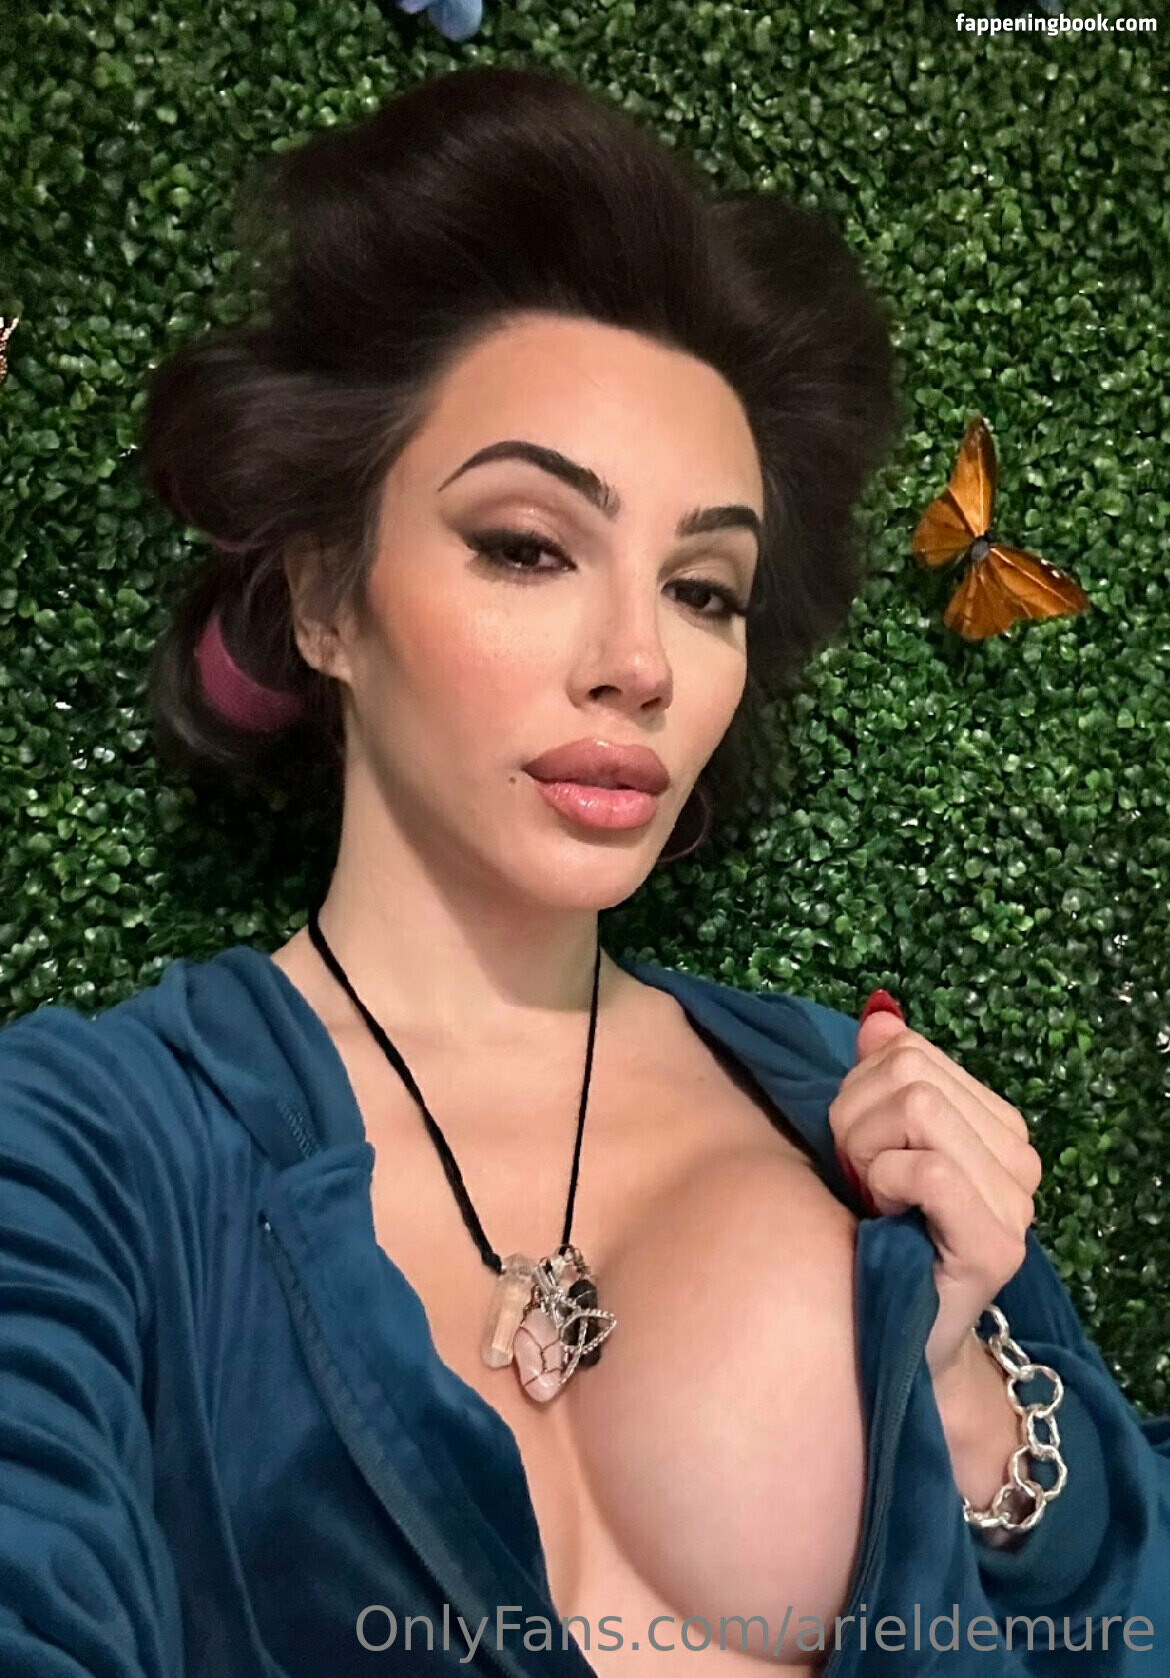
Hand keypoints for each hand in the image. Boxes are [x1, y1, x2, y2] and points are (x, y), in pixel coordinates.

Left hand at [829, 1003, 1042, 1383]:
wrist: (898, 1338)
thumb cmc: (879, 1238)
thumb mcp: (872, 1142)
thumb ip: (882, 1077)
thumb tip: (880, 1018)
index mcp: (994, 1123)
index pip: (909, 1052)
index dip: (860, 1091)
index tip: (860, 1148)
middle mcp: (1019, 1156)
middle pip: (907, 1073)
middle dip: (855, 1120)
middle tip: (859, 1178)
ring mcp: (1015, 1201)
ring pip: (917, 1108)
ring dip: (866, 1153)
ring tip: (873, 1198)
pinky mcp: (997, 1244)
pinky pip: (930, 1169)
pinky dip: (888, 1183)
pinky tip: (886, 1216)